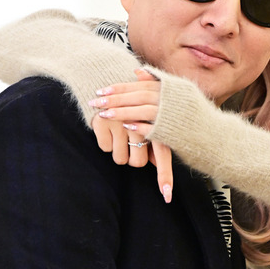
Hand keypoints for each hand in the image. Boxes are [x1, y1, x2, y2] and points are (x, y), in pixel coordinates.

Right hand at [89, 69, 171, 202]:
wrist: (108, 73)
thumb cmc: (131, 97)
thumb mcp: (147, 113)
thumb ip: (155, 137)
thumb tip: (157, 162)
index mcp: (156, 122)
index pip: (162, 153)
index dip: (164, 175)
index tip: (167, 195)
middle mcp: (140, 124)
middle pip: (138, 162)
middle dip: (134, 158)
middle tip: (130, 142)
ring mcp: (121, 124)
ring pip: (120, 158)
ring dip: (119, 149)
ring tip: (119, 132)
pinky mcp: (103, 123)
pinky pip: (105, 148)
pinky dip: (105, 140)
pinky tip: (107, 126)